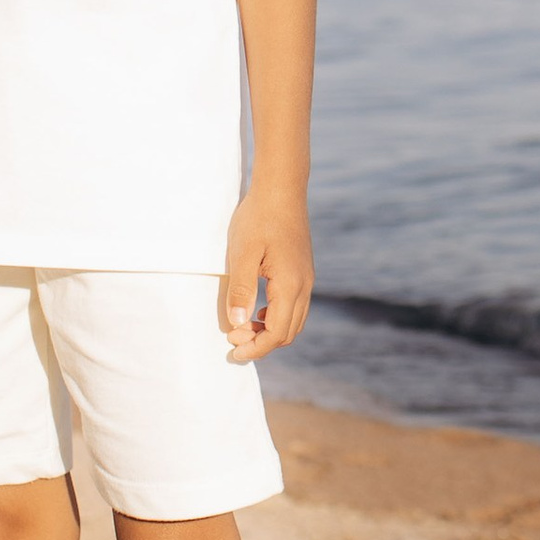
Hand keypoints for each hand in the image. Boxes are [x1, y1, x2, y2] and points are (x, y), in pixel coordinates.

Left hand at [221, 181, 312, 360]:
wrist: (282, 189)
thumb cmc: (258, 218)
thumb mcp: (242, 254)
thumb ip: (241, 291)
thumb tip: (238, 324)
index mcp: (290, 285)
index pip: (276, 333)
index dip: (255, 348)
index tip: (232, 350)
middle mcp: (304, 286)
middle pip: (288, 332)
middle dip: (262, 343)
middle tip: (234, 339)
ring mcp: (306, 279)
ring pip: (294, 321)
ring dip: (270, 331)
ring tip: (243, 327)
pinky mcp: (302, 271)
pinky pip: (295, 307)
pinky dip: (277, 317)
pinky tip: (257, 309)